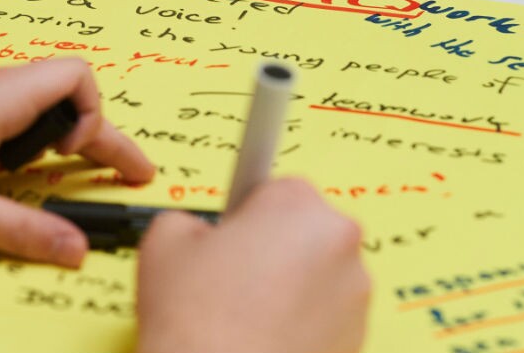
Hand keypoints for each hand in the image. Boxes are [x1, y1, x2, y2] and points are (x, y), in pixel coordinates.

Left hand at [0, 58, 153, 267]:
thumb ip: (22, 229)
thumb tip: (73, 247)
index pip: (75, 77)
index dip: (96, 116)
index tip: (84, 158)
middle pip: (59, 90)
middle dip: (90, 133)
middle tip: (111, 170)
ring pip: (28, 97)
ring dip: (47, 134)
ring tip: (37, 174)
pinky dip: (16, 132)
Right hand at [136, 178, 369, 352]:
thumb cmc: (196, 320)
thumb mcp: (164, 240)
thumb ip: (189, 219)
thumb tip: (199, 231)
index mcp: (297, 205)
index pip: (275, 186)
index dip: (247, 210)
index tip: (240, 223)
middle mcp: (339, 242)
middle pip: (301, 229)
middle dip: (270, 246)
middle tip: (229, 275)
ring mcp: (355, 295)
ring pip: (316, 273)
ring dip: (288, 284)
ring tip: (242, 313)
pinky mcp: (359, 338)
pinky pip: (325, 314)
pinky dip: (300, 321)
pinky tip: (262, 335)